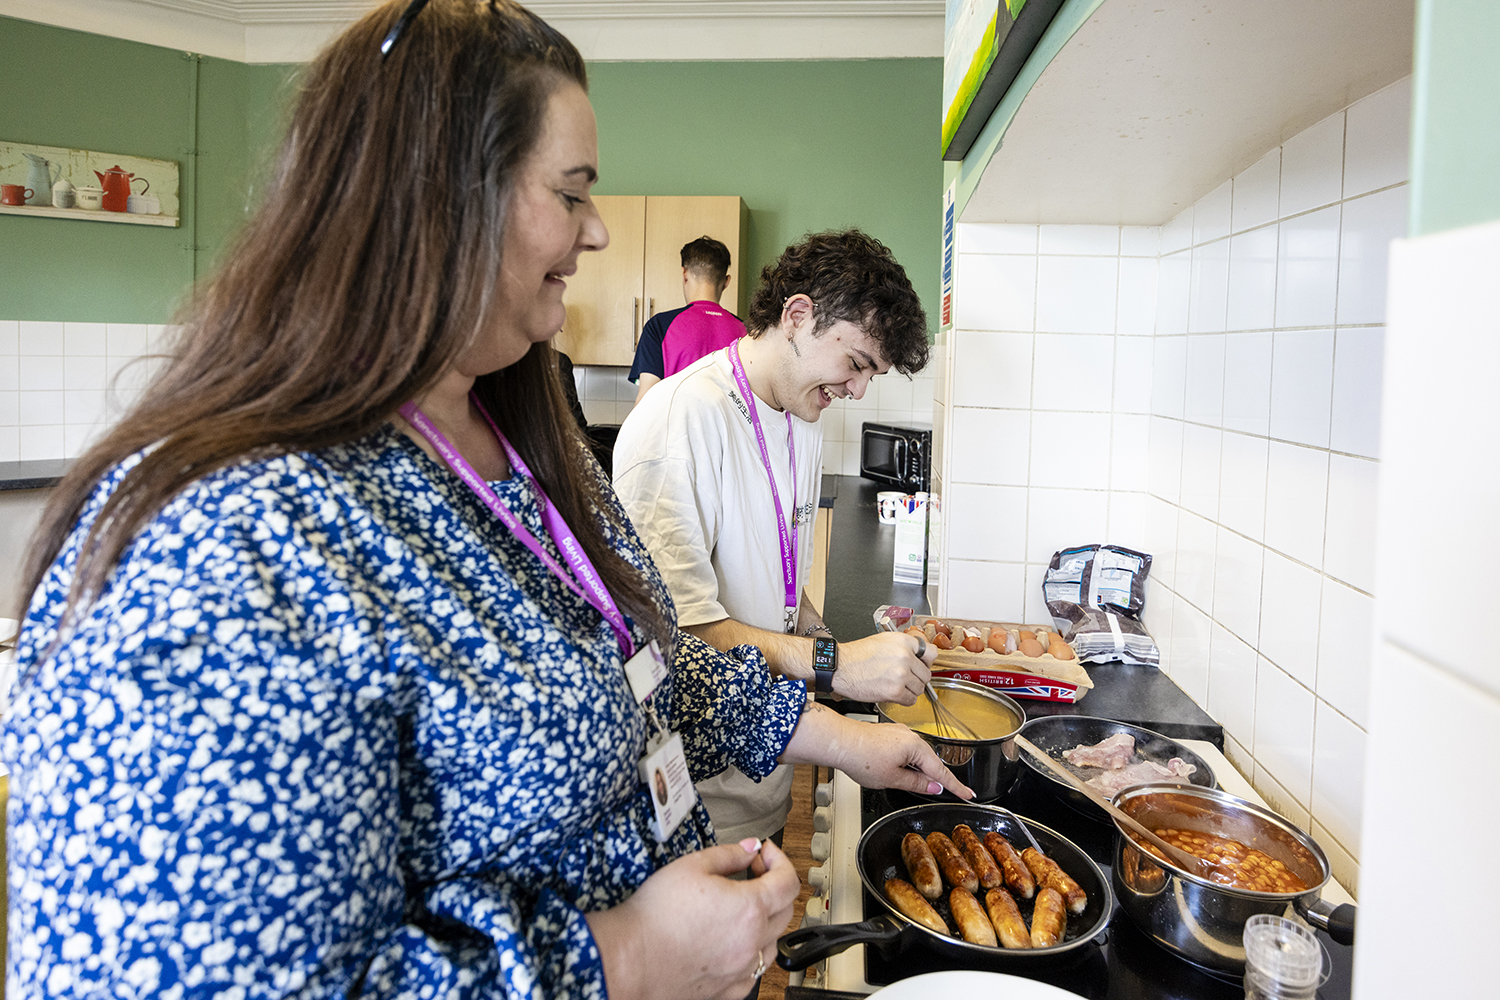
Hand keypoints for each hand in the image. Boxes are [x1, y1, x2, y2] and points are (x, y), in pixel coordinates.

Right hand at [585, 838, 800, 999]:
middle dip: (774, 885)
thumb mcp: (692, 866)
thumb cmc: (655, 916)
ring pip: (773, 942)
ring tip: (740, 907)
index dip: (780, 860)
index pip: (787, 881)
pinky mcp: (729, 990)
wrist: (630, 959)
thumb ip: (728, 854)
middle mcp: (752, 942)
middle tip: (751, 872)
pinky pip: (755, 971)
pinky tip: (732, 941)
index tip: (765, 853)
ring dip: (766, 920)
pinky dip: (751, 952)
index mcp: (750, 909)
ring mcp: (742, 970)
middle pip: (786, 910)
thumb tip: (749, 848)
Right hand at [831, 631, 934, 703]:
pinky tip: (893, 694)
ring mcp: (901, 674)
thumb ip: (904, 647)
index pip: (932, 653)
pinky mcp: (894, 691)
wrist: (840, 666)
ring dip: (910, 690)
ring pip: (920, 688)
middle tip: (904, 679)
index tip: (922, 666)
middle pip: (926, 674)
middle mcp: (905, 656)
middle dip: (916, 679)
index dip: (926, 662)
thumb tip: (921, 658)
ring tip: (895, 686)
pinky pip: (910, 700)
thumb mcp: (884, 641)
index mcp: (903, 641)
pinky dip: (904, 700)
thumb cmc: (857, 655)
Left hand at [831, 715, 974, 799]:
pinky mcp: (889, 734)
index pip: (941, 772)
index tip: (968, 794)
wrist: (839, 741)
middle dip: (934, 778)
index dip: (956, 786)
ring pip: (916, 756)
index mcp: (916, 747)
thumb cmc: (862, 757)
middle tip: (944, 793)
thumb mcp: (893, 778)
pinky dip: (906, 762)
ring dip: (916, 770)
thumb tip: (933, 786)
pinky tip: (896, 770)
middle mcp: (910, 736)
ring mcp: (899, 733)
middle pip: (930, 762)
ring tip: (903, 782)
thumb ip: (916, 783)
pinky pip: (905, 750)